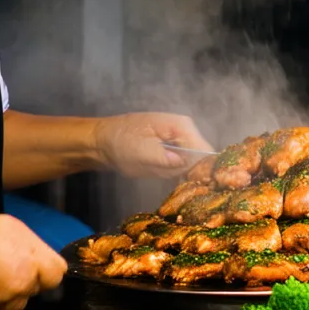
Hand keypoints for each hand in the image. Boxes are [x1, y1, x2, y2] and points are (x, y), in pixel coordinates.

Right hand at [0, 214, 66, 309]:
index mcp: (31, 260)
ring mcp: (5, 299)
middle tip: (11, 262)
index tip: (39, 262)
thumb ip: (33, 244)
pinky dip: (0, 297)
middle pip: (40, 286)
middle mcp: (22, 283)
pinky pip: (4, 306)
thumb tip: (44, 257)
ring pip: (22, 299)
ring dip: (16, 289)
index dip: (49, 267)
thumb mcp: (10, 225)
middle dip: (31, 276)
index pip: (57, 274)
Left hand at [94, 112, 213, 178]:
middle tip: (162, 174)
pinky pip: (180, 169)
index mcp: (181, 126)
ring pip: (189, 168)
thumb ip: (164, 157)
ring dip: (173, 174)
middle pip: (200, 161)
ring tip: (153, 169)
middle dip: (183, 173)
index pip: (204, 151)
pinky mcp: (174, 152)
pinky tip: (155, 170)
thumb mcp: (139, 150)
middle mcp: (186, 133)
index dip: (202, 170)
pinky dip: (169, 174)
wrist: (103, 141)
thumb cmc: (119, 141)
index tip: (190, 183)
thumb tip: (185, 164)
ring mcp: (180, 142)